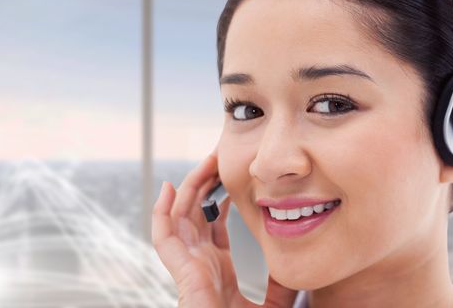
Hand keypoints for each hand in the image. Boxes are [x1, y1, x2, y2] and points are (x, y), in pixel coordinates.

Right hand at [151, 151, 297, 306]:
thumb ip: (280, 276)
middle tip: (219, 158)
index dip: (221, 196)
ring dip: (189, 186)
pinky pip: (163, 236)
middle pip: (197, 211)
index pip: (216, 221)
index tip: (233, 173)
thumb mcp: (276, 297)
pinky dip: (160, 211)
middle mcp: (202, 259)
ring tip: (205, 163)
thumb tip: (292, 254)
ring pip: (180, 215)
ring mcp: (189, 262)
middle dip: (206, 183)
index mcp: (221, 265)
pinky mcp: (181, 269)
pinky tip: (166, 188)